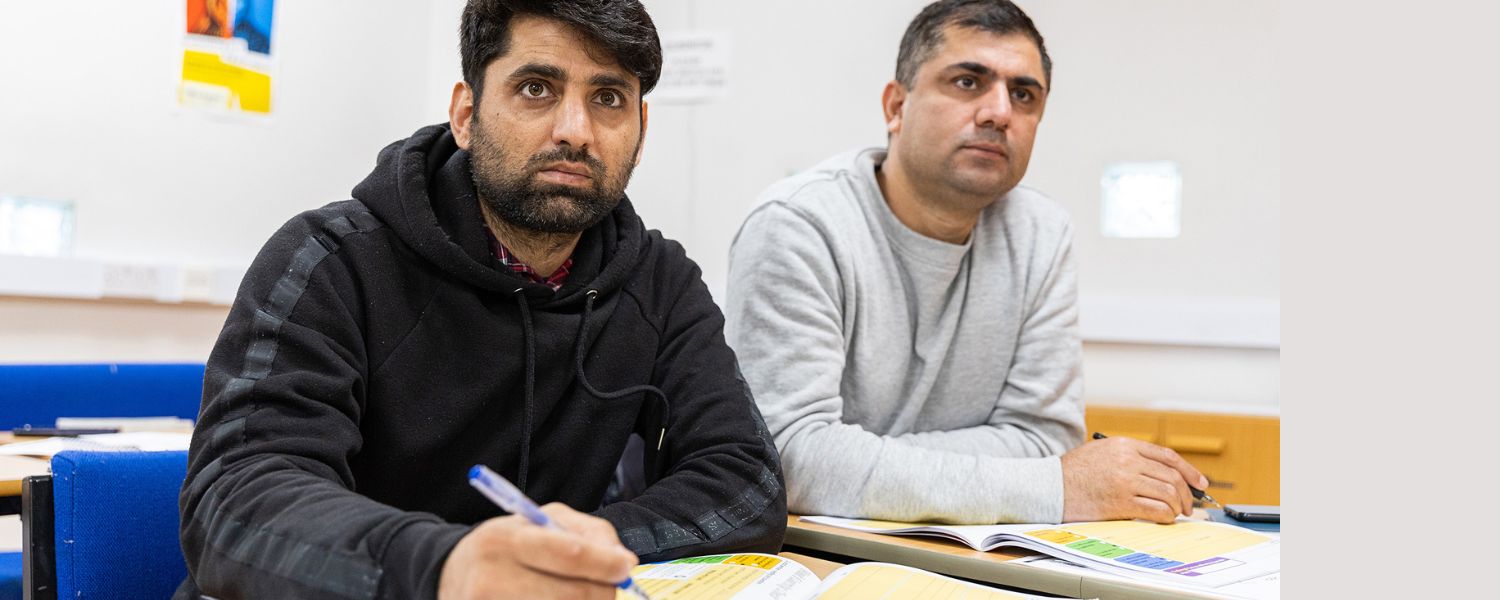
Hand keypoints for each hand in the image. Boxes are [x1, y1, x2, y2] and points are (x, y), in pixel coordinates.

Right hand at [438, 502, 636, 599]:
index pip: (568, 553)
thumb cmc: (507, 546)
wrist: (449, 574)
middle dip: (602, 593)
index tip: (626, 567)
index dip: (604, 564)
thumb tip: (623, 562)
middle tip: (608, 588)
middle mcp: (493, 576)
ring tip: (580, 595)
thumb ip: (586, 532)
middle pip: (573, 596)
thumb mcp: (539, 521)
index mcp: (507, 539)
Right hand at [1060, 436, 1208, 523]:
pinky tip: (1164, 518)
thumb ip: (1130, 456)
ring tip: (1175, 514)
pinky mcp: (1121, 503)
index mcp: (1125, 445)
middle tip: (1188, 506)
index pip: (1168, 456)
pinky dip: (1166, 516)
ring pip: (1168, 493)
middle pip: (1172, 476)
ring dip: (1177, 506)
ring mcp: (1125, 481)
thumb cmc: (1074, 472)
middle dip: (1187, 494)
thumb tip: (1161, 472)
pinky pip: (1156, 510)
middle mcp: (1128, 460)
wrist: (1050, 487)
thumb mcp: (1102, 451)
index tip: (1200, 483)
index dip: (1190, 471)